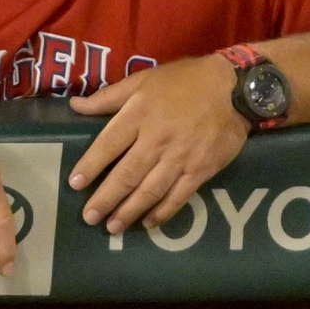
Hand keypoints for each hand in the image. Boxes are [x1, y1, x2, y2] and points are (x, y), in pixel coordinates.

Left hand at [66, 53, 250, 232]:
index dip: (90, 165)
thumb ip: (108, 97)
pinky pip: (178, 196)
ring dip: (129, 211)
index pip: (108, 144)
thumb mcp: (143, 80)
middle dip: (106, 199)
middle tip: (89, 218)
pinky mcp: (201, 170)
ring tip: (113, 228)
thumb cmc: (185, 81)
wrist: (234, 88)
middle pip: (126, 174)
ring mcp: (180, 157)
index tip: (75, 184)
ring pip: (150, 190)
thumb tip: (75, 105)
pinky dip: (162, 212)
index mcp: (139, 114)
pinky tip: (148, 223)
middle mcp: (157, 139)